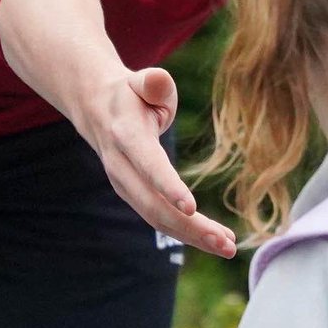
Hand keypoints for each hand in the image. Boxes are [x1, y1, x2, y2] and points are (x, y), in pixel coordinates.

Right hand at [78, 66, 236, 257]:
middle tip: (226, 243)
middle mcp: (120, 166)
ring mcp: (124, 185)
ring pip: (156, 218)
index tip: (191, 206)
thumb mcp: (143, 81)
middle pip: (153, 204)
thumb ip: (153, 82)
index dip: (167, 185)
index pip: (147, 163)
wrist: (98, 109)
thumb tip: (158, 81)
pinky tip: (216, 238)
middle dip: (189, 227)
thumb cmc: (133, 94)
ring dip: (192, 236)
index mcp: (125, 134)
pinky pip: (159, 219)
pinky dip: (187, 231)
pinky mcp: (133, 195)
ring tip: (228, 246)